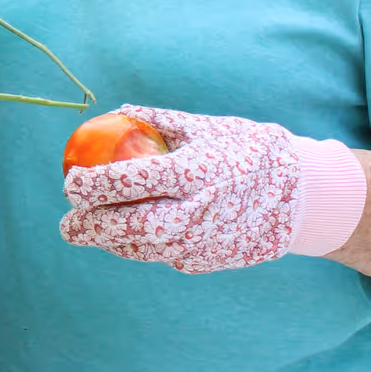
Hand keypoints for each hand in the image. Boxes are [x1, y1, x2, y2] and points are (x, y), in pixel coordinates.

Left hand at [59, 104, 366, 274]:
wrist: (304, 192)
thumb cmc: (248, 148)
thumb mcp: (205, 126)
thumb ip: (159, 121)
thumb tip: (116, 112)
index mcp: (195, 172)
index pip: (134, 180)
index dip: (96, 184)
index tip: (70, 183)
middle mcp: (200, 210)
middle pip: (134, 226)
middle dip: (94, 228)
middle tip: (67, 225)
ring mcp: (208, 241)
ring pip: (147, 249)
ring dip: (113, 243)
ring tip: (88, 232)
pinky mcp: (213, 259)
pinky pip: (168, 256)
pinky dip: (142, 249)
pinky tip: (126, 239)